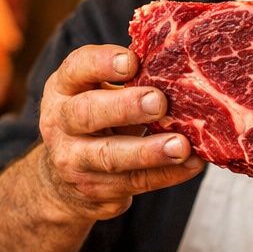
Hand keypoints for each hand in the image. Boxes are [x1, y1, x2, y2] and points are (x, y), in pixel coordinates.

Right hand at [36, 44, 203, 220]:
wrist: (62, 182)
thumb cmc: (94, 122)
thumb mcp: (96, 93)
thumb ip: (126, 79)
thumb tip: (177, 64)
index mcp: (63, 89)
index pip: (76, 69)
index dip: (102, 63)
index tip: (132, 61)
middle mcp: (60, 124)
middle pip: (87, 113)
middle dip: (125, 107)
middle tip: (158, 102)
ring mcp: (75, 161)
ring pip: (111, 156)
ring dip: (149, 152)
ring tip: (181, 146)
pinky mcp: (96, 190)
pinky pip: (135, 182)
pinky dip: (167, 174)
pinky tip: (191, 164)